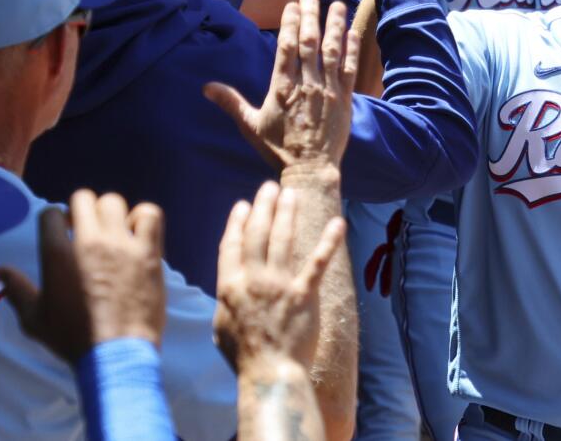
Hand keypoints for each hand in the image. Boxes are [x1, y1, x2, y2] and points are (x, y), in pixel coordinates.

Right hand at [0, 192, 166, 363]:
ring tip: (112, 232)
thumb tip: (0, 270)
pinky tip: (138, 234)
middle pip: (83, 198)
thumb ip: (17, 290)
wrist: (116, 353)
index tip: (62, 233)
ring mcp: (122, 244)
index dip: (55, 221)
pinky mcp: (149, 252)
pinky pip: (149, 214)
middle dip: (81, 210)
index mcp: (57, 255)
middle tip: (86, 229)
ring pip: (114, 202)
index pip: (50, 214)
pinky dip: (143, 218)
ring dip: (111, 214)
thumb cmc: (73, 338)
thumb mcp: (34, 319)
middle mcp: (89, 242)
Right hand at [205, 0, 359, 172]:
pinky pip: (349, 69)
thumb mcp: (251, 125)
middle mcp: (306, 84)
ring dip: (335, 25)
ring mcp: (328, 90)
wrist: (310, 170)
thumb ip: (231, 102)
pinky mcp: (345, 99)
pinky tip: (352, 33)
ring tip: (337, 3)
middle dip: (311, 16)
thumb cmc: (279, 148)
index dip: (290, 23)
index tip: (292, 5)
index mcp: (282, 87)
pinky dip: (351, 50)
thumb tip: (206, 87)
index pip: (286, 47)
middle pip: (309, 42)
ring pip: (332, 51)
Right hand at [213, 182, 345, 370]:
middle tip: (268, 187)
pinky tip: (339, 223)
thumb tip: (228, 287)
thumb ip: (226, 299)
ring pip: (283, 239)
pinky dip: (329, 240)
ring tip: (292, 194)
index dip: (237, 223)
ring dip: (288, 213)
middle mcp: (253, 279)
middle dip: (262, 207)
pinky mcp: (304, 294)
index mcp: (229, 286)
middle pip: (257, 234)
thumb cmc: (244, 356)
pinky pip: (318, 262)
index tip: (242, 205)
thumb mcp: (220, 325)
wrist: (269, 373)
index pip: (232, 245)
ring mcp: (280, 285)